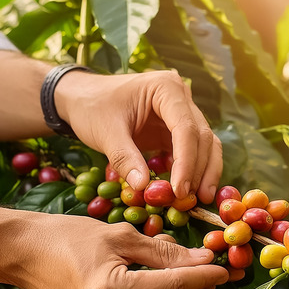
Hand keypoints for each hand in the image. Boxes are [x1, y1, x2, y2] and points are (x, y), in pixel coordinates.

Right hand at [9, 213, 229, 288]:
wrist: (22, 252)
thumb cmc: (66, 235)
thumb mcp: (118, 235)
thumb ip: (162, 250)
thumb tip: (200, 258)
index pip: (171, 288)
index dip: (202, 278)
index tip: (224, 267)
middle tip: (217, 276)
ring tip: (198, 280)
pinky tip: (166, 286)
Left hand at [55, 70, 221, 202]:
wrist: (82, 98)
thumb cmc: (92, 107)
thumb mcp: (105, 132)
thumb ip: (124, 158)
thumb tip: (143, 188)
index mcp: (166, 88)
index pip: (186, 128)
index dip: (187, 161)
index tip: (180, 190)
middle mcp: (181, 96)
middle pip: (202, 137)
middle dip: (199, 170)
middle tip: (189, 200)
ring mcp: (181, 112)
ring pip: (205, 144)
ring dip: (203, 172)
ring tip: (198, 199)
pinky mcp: (175, 129)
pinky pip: (192, 150)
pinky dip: (192, 170)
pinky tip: (187, 190)